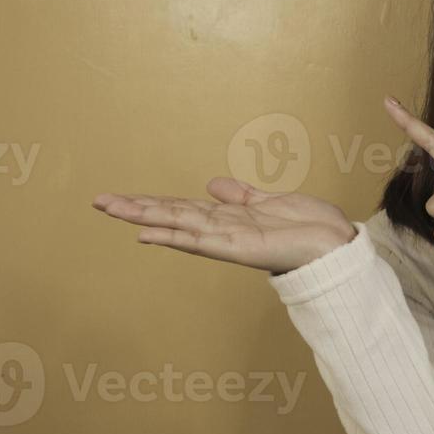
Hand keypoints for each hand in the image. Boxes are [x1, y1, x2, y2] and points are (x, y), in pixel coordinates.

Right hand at [91, 177, 357, 273]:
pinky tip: (148, 234)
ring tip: (111, 209)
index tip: (121, 198)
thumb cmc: (310, 227)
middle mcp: (223, 229)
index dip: (152, 202)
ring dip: (144, 217)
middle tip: (98, 201)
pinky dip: (173, 237)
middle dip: (135, 208)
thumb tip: (214, 184)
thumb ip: (242, 195)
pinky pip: (200, 241)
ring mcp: (228, 240)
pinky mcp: (238, 249)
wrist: (336, 245)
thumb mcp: (272, 201)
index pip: (181, 207)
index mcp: (229, 218)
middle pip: (171, 214)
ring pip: (177, 224)